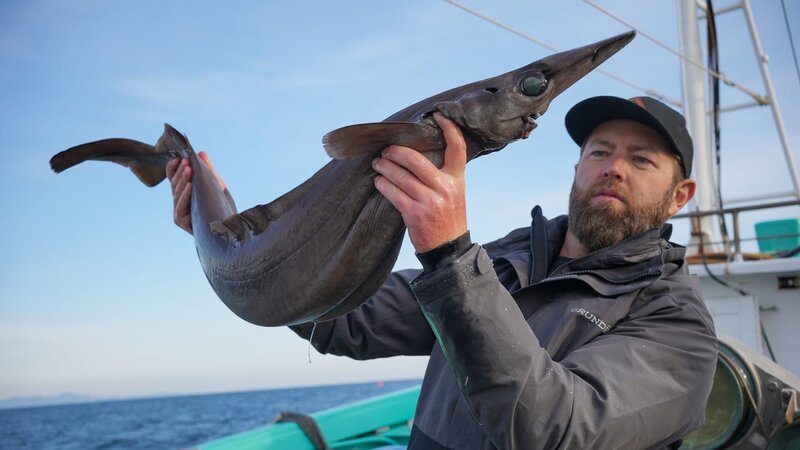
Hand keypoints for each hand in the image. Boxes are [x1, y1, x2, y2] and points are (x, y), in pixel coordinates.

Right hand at [166, 151, 225, 234]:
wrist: (231, 228)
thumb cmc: (223, 207)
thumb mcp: (217, 185)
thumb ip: (208, 170)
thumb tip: (201, 152)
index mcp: (185, 193)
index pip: (174, 178)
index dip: (174, 167)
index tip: (179, 156)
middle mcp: (180, 202)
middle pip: (175, 184)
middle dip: (180, 171)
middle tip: (186, 160)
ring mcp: (179, 212)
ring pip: (177, 193)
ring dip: (182, 180)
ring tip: (188, 168)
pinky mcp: (182, 221)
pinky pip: (180, 207)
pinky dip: (185, 195)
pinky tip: (190, 186)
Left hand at [372, 113, 467, 252]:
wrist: (449, 250)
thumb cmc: (448, 219)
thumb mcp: (454, 194)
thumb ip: (442, 176)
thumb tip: (417, 157)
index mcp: (457, 180)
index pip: (457, 148)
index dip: (449, 129)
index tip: (438, 115)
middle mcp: (445, 187)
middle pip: (416, 159)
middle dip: (396, 152)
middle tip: (386, 150)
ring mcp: (430, 201)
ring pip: (401, 176)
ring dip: (385, 167)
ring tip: (377, 164)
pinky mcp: (415, 214)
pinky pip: (393, 193)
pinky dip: (383, 185)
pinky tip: (378, 182)